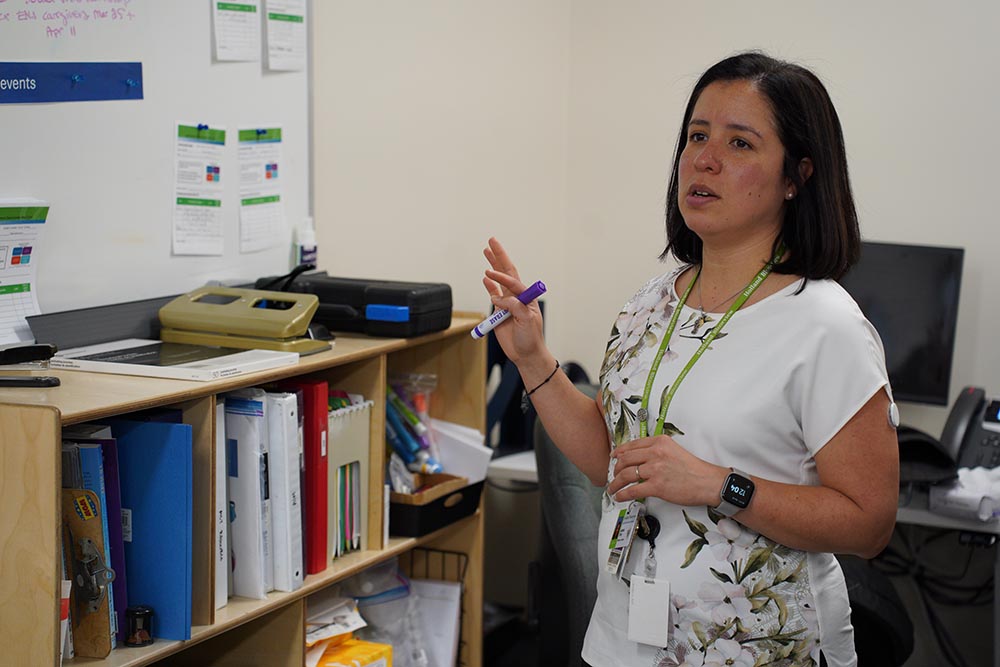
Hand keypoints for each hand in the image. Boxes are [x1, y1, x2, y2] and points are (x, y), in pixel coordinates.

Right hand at [481, 237, 545, 363]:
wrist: (526, 354)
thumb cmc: (531, 338)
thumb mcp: (527, 321)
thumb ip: (515, 307)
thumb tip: (500, 299)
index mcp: (527, 297)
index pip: (513, 281)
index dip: (501, 276)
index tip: (489, 273)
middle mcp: (517, 297)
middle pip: (507, 272)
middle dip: (499, 256)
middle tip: (492, 240)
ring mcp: (508, 303)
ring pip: (498, 280)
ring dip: (493, 265)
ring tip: (487, 251)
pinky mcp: (500, 312)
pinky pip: (494, 295)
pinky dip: (489, 285)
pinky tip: (485, 277)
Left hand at [607, 435, 726, 506]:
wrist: (708, 482)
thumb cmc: (694, 469)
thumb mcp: (674, 450)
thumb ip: (657, 451)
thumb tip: (640, 458)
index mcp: (660, 442)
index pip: (632, 445)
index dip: (619, 452)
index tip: (614, 456)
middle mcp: (656, 453)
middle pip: (626, 459)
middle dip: (616, 469)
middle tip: (613, 475)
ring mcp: (655, 469)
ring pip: (626, 475)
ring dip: (616, 483)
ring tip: (613, 488)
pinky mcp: (656, 486)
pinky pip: (632, 490)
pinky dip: (623, 494)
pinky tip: (620, 496)